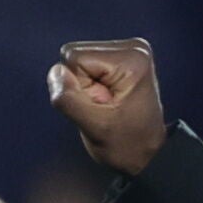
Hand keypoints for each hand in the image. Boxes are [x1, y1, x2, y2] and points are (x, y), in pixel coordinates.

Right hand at [46, 38, 169, 174]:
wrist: (146, 154)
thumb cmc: (126, 145)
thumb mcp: (94, 128)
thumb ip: (69, 100)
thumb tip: (55, 72)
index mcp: (131, 59)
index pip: (74, 58)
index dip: (77, 86)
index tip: (99, 105)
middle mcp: (132, 48)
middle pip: (77, 55)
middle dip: (82, 85)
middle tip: (104, 107)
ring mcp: (128, 51)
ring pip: (79, 61)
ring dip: (87, 86)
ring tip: (108, 104)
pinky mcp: (122, 58)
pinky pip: (87, 66)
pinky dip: (92, 85)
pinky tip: (109, 98)